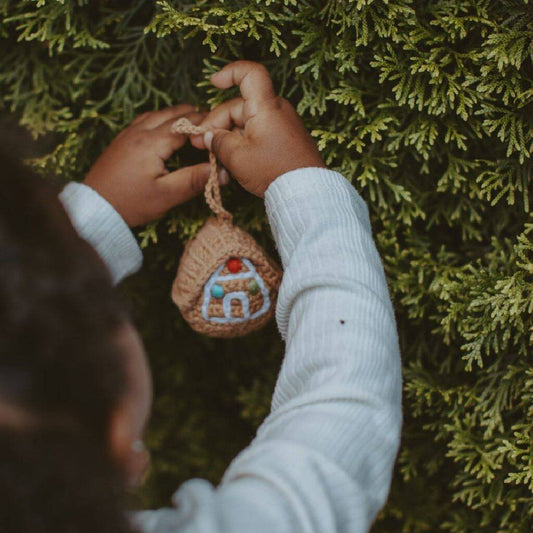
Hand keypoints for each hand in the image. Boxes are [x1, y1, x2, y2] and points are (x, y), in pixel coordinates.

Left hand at [85, 105, 215, 226]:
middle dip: (194, 116)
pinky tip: (165, 127)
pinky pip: (145, 120)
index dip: (206, 125)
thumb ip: (195, 180)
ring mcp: (128, 133)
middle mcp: (140, 132)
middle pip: (173, 113)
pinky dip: (160, 118)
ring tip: (193, 122)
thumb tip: (222, 172)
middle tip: (212, 125)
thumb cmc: (130, 203)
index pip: (186, 124)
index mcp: (153, 142)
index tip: (222, 129)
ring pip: (158, 113)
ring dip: (176, 115)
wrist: (95, 208)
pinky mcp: (121, 140)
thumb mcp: (167, 195)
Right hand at [190, 61, 325, 197]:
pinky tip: (232, 164)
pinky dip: (243, 146)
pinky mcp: (286, 141)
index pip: (250, 73)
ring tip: (216, 161)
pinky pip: (259, 136)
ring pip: (247, 124)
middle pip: (239, 107)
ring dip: (228, 139)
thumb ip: (218, 142)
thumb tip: (209, 136)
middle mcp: (276, 111)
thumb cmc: (273, 171)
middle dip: (216, 124)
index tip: (213, 83)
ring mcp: (282, 126)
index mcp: (266, 106)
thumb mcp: (238, 158)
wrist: (306, 192)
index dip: (229, 73)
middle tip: (199, 144)